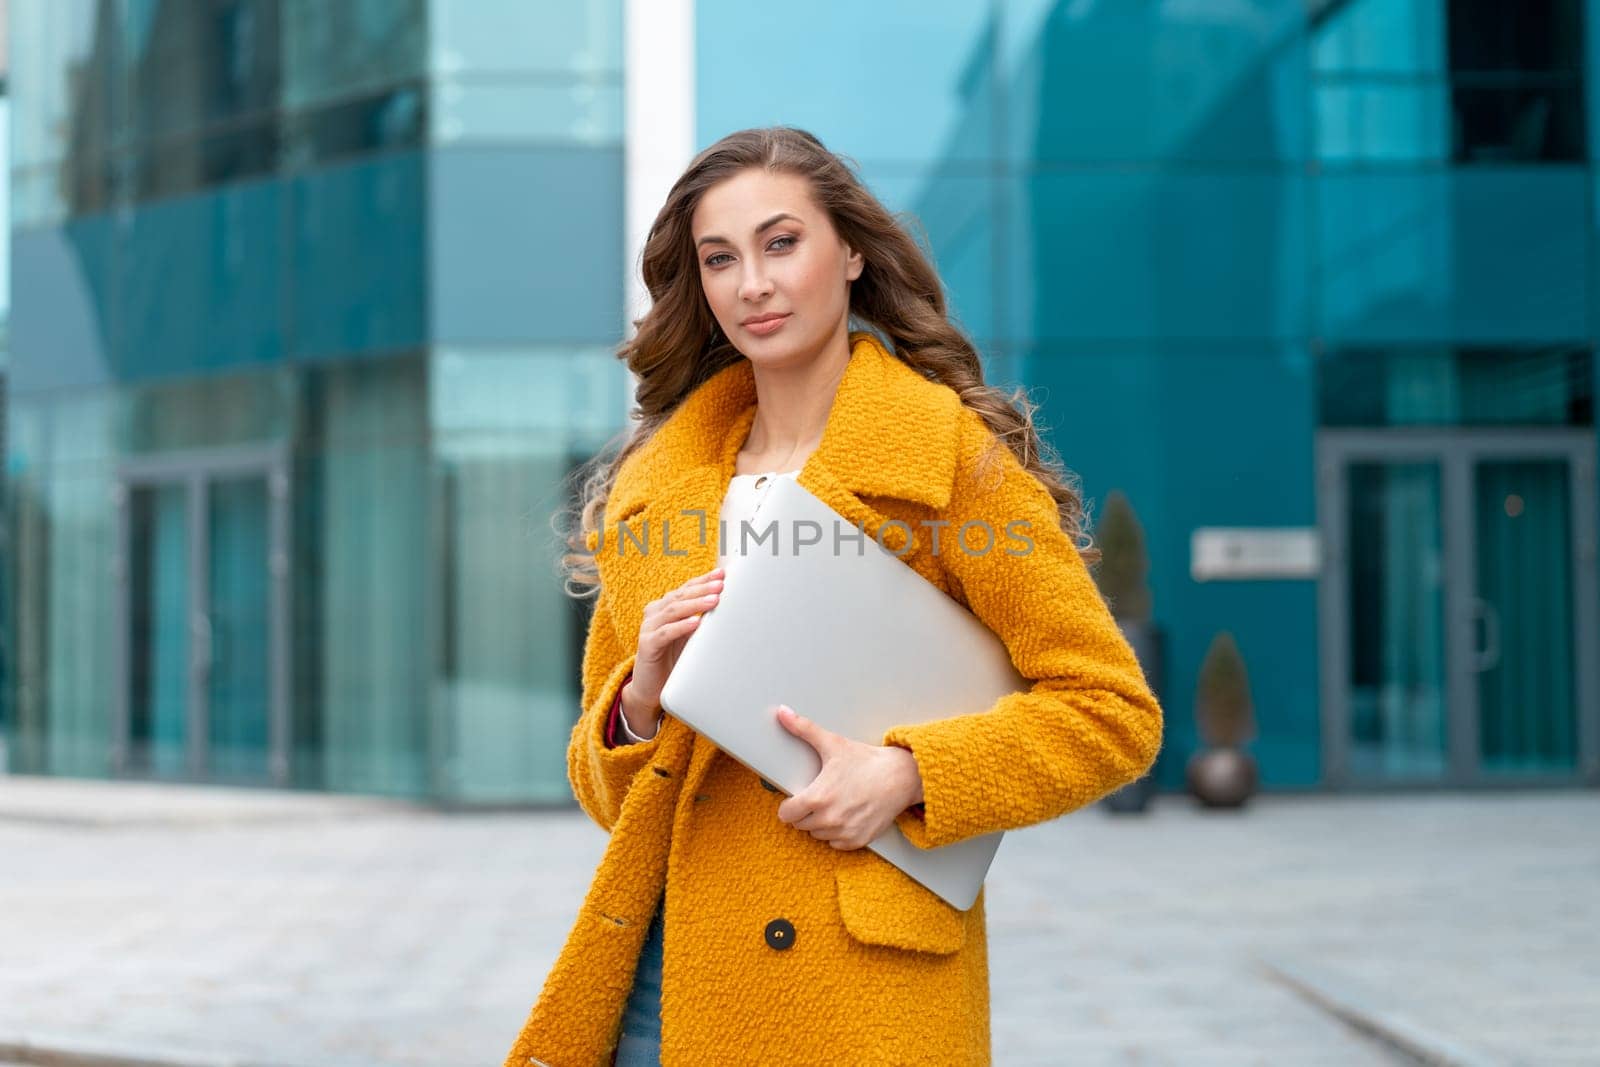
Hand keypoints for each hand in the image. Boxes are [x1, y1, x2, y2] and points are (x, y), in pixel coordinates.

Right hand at [622, 566, 724, 736]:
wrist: (650, 688)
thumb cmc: (673, 659)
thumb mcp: (689, 637)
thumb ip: (702, 620)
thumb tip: (730, 608)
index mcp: (664, 607)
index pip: (685, 589)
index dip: (703, 580)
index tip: (721, 573)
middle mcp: (654, 613)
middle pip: (680, 596)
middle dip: (702, 589)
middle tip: (721, 584)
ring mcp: (648, 628)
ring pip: (673, 611)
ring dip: (695, 604)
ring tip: (714, 600)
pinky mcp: (646, 645)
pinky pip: (665, 633)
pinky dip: (680, 627)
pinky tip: (695, 623)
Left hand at [773, 705, 923, 850]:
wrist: (901, 777)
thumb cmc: (867, 761)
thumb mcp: (833, 743)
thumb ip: (803, 728)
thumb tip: (782, 713)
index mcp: (817, 798)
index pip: (786, 815)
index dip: (790, 804)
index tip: (798, 797)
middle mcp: (829, 820)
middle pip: (801, 824)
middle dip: (806, 812)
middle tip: (821, 795)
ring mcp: (844, 832)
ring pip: (818, 834)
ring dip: (822, 823)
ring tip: (836, 803)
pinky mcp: (858, 841)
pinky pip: (836, 844)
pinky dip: (838, 833)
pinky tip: (847, 814)